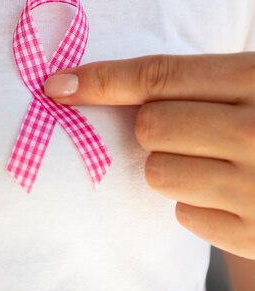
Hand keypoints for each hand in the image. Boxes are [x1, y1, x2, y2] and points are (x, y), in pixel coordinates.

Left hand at [43, 52, 254, 258]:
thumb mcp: (249, 84)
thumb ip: (190, 80)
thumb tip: (84, 85)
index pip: (156, 76)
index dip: (99, 79)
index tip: (56, 86)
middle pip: (149, 126)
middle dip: (155, 128)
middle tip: (193, 130)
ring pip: (158, 173)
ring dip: (173, 167)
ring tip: (215, 162)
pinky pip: (184, 214)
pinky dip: (196, 204)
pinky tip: (229, 194)